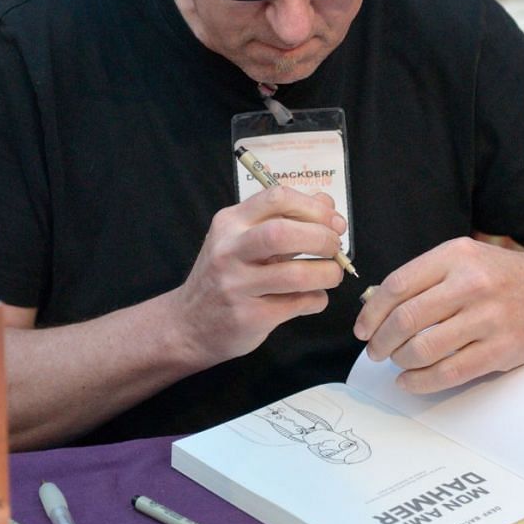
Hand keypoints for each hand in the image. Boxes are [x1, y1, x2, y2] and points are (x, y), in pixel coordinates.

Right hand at [173, 186, 346, 365]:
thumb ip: (284, 220)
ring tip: (332, 274)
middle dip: (323, 238)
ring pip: (296, 274)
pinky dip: (317, 299)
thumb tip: (326, 203)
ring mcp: (237, 286)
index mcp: (230, 222)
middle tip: (335, 248)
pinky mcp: (249, 317)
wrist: (188, 325)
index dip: (314, 207)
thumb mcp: (243, 239)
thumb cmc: (224, 275)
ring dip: (327, 273)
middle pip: (284, 233)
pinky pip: (298, 304)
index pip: (277, 198)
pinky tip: (313, 297)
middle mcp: (229, 251)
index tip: (334, 222)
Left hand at [353, 237, 523, 393]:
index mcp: (455, 256)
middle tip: (375, 351)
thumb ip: (424, 278)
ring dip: (400, 361)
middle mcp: (471, 284)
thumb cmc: (501, 277)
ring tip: (397, 363)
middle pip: (406, 319)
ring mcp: (488, 318)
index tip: (362, 329)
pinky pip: (448, 372)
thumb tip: (375, 307)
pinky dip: (420, 381)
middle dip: (381, 341)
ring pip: (423, 348)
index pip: (397, 286)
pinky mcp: (500, 349)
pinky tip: (410, 381)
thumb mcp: (464, 259)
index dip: (371, 313)